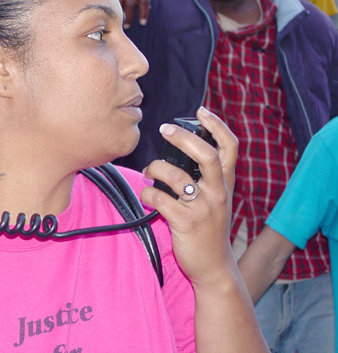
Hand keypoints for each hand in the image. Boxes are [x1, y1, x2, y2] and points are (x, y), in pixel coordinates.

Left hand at [141, 107, 238, 286]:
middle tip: (164, 129)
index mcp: (225, 183)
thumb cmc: (209, 228)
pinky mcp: (185, 222)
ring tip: (148, 171)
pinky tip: (147, 196)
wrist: (214, 266)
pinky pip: (160, 199)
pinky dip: (148, 193)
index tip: (201, 110)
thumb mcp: (216, 199)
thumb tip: (180, 150)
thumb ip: (206, 177)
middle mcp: (217, 192)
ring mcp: (202, 208)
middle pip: (205, 155)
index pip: (230, 147)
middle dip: (182, 137)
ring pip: (175, 176)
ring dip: (154, 168)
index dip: (217, 125)